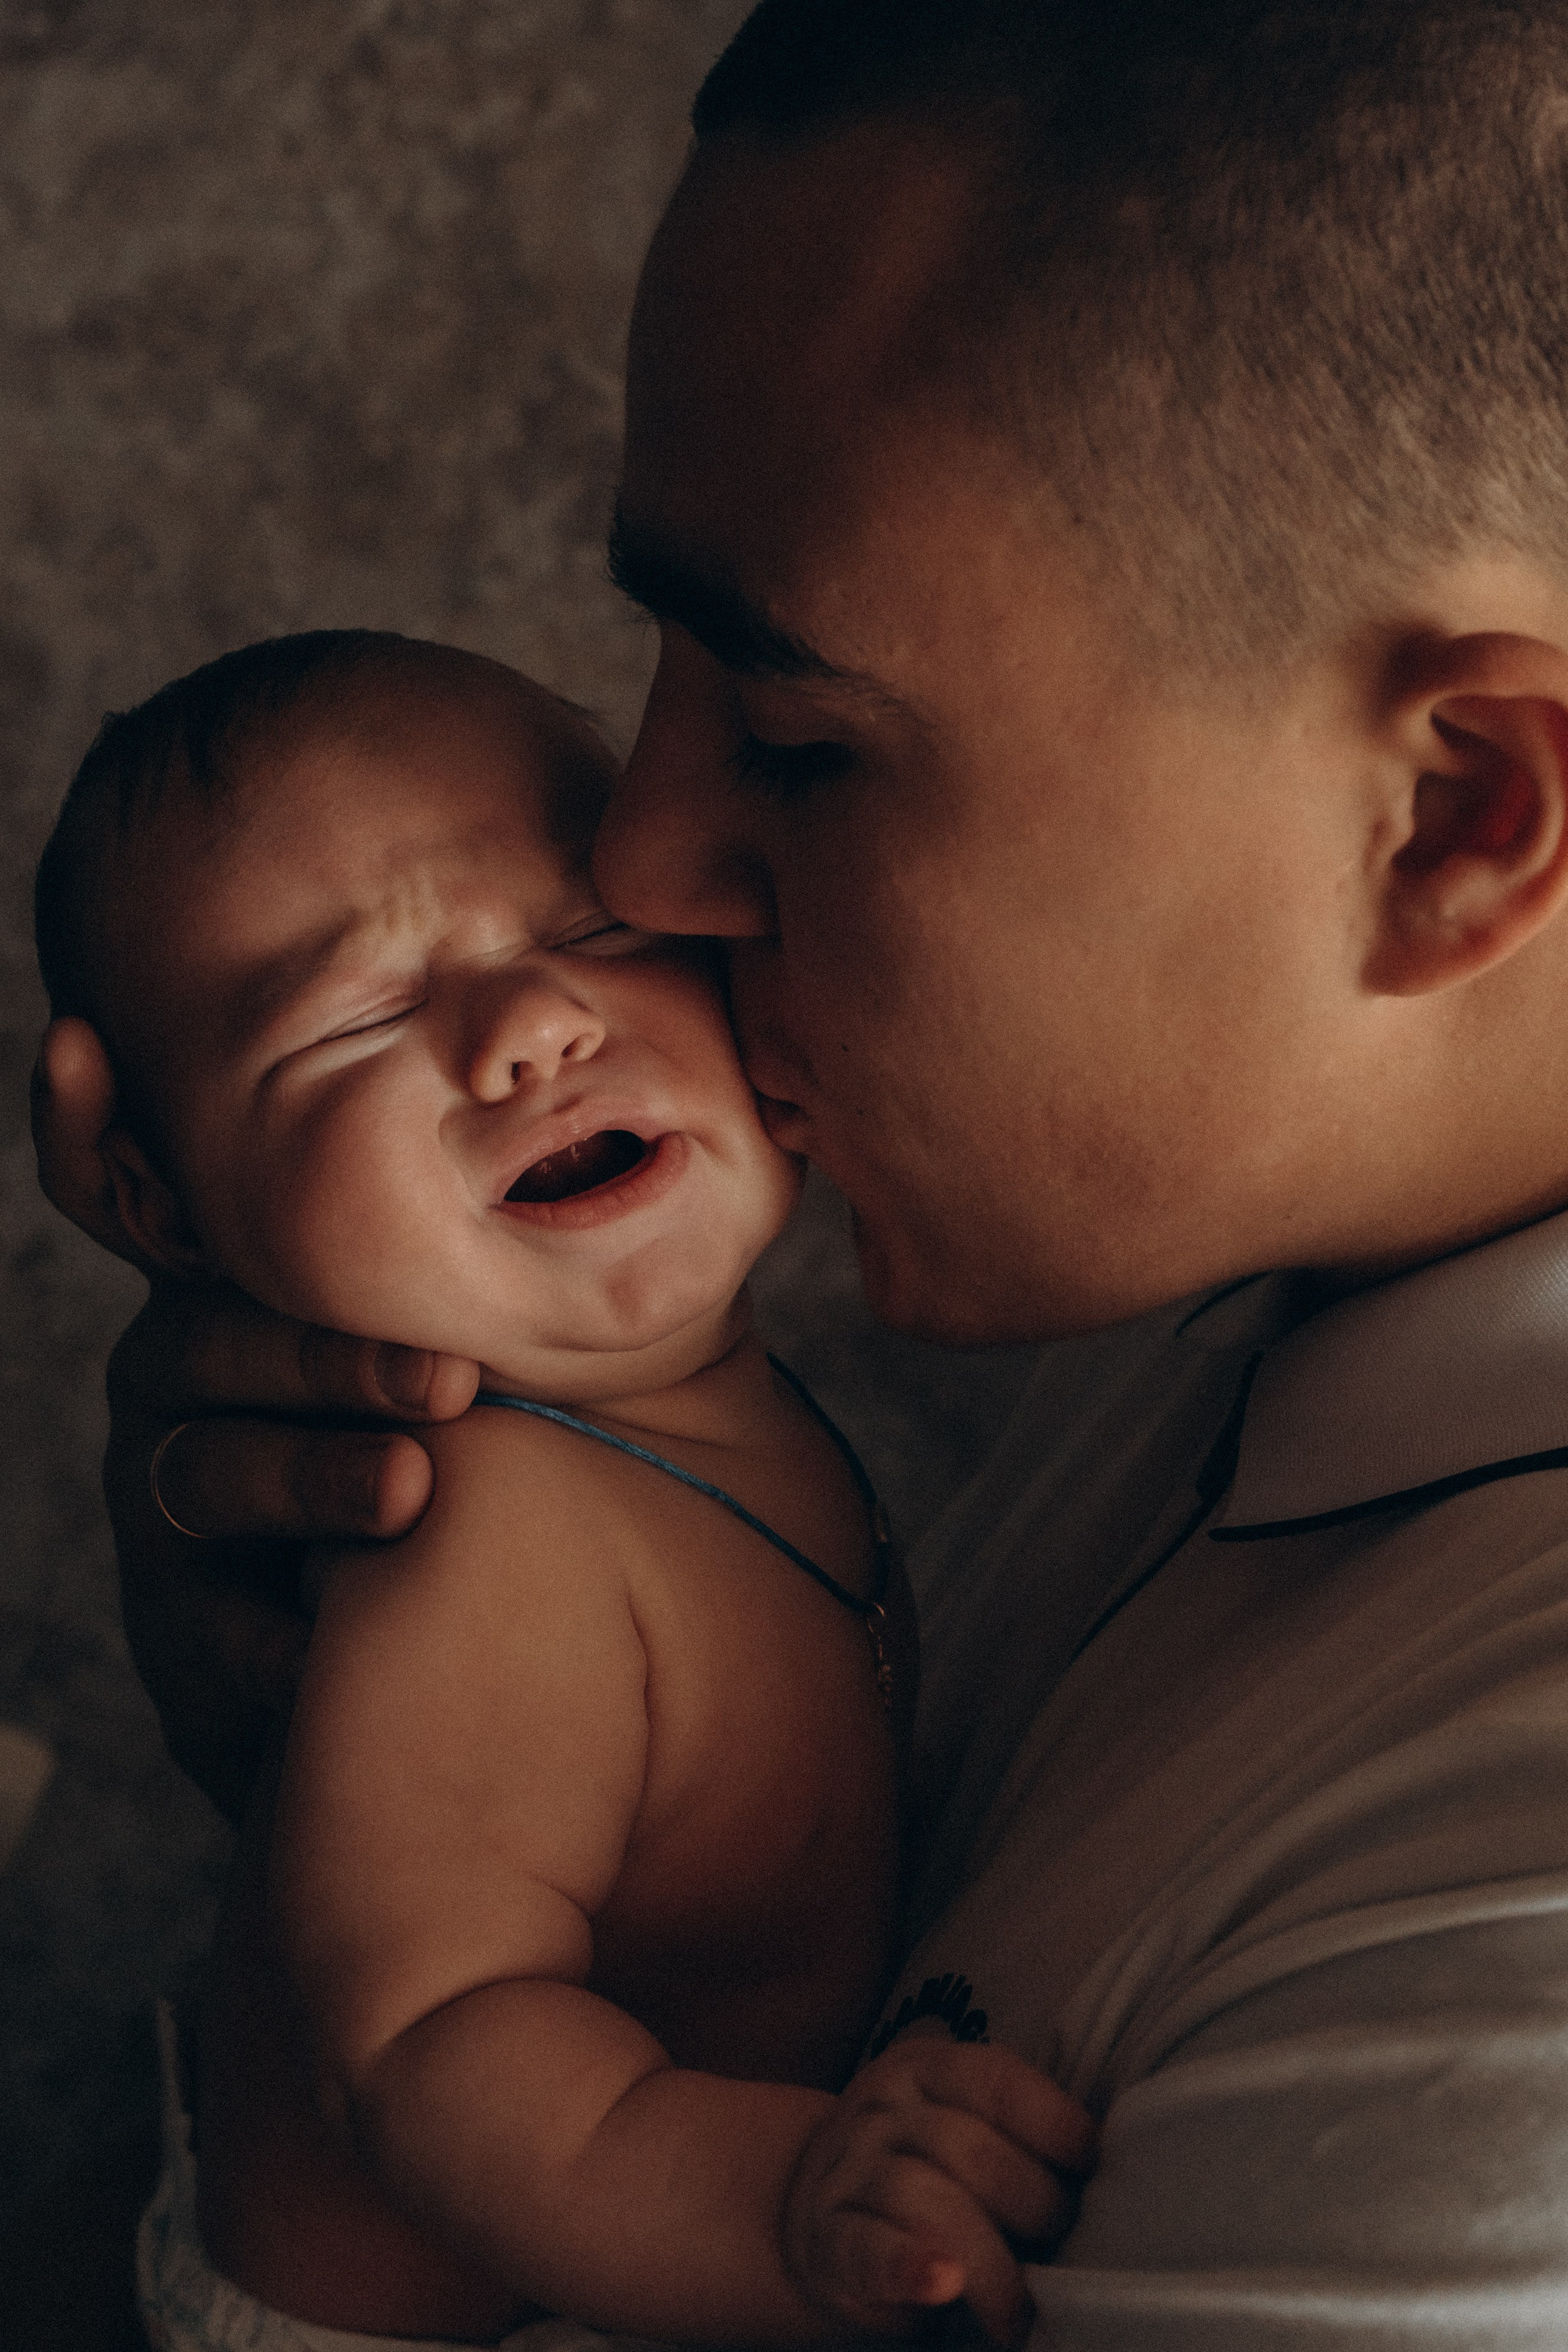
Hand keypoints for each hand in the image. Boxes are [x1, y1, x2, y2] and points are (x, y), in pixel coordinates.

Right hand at [34, 1018, 477, 1821]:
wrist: (467, 1655)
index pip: (142, 1201)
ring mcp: (170, 1504)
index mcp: (244, 1289)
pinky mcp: (182, 1634)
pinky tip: (339, 1648)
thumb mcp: (500, 1342)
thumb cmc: (493, 1451)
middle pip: (213, 1340)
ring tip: (413, 1492)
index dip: (88, 1131)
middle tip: (448, 1377)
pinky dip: (287, 1637)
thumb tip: (563, 1077)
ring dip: (315, 1477)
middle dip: (325, 1353)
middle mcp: (181, 1383)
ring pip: (213, 1473)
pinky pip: (219, 1633)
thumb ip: (490, 1250)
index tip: (76, 1046)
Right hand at [782, 2038, 1096, 2347]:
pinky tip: (944, 2282)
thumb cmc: (924, 2174)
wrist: (812, 2210)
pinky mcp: (828, 2240)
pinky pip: (869, 2248)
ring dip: (990, 2261)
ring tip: (1022, 2314)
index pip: (997, 2081)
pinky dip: (909, 2265)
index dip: (1055, 2123)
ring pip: (925, 2198)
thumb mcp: (959, 2127)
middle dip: (1032, 2204)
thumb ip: (1016, 2137)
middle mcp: (884, 2108)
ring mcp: (850, 2171)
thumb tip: (1114, 2174)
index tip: (1096, 2167)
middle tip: (1065, 2251)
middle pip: (969, 2147)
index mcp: (928, 2069)